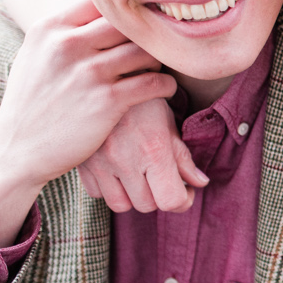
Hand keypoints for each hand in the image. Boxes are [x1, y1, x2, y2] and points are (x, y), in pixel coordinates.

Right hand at [0, 0, 174, 244]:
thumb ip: (65, 31)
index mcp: (50, 29)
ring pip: (146, 51)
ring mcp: (89, 72)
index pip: (102, 2)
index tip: (140, 26)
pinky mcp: (108, 100)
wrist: (18, 149)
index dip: (126, 13)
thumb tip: (102, 10)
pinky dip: (167, 85)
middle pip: (129, 24)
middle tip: (161, 48)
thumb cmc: (33, 101)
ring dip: (160, 61)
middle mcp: (68, 44)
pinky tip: (165, 89)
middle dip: (148, 36)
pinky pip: (155, 82)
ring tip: (160, 69)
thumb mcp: (37, 55)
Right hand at [78, 98, 207, 212]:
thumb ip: (183, 157)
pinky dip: (109, 189)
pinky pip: (96, 193)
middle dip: (159, 197)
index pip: (171, 200)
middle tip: (163, 180)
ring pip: (120, 205)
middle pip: (147, 205)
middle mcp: (126, 160)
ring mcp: (100, 163)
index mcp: (154, 149)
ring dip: (133, 197)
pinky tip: (117, 171)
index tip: (186, 190)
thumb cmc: (142, 98)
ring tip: (139, 178)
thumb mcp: (167, 122)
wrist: (104, 76)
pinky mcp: (82, 162)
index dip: (183, 200)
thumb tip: (200, 183)